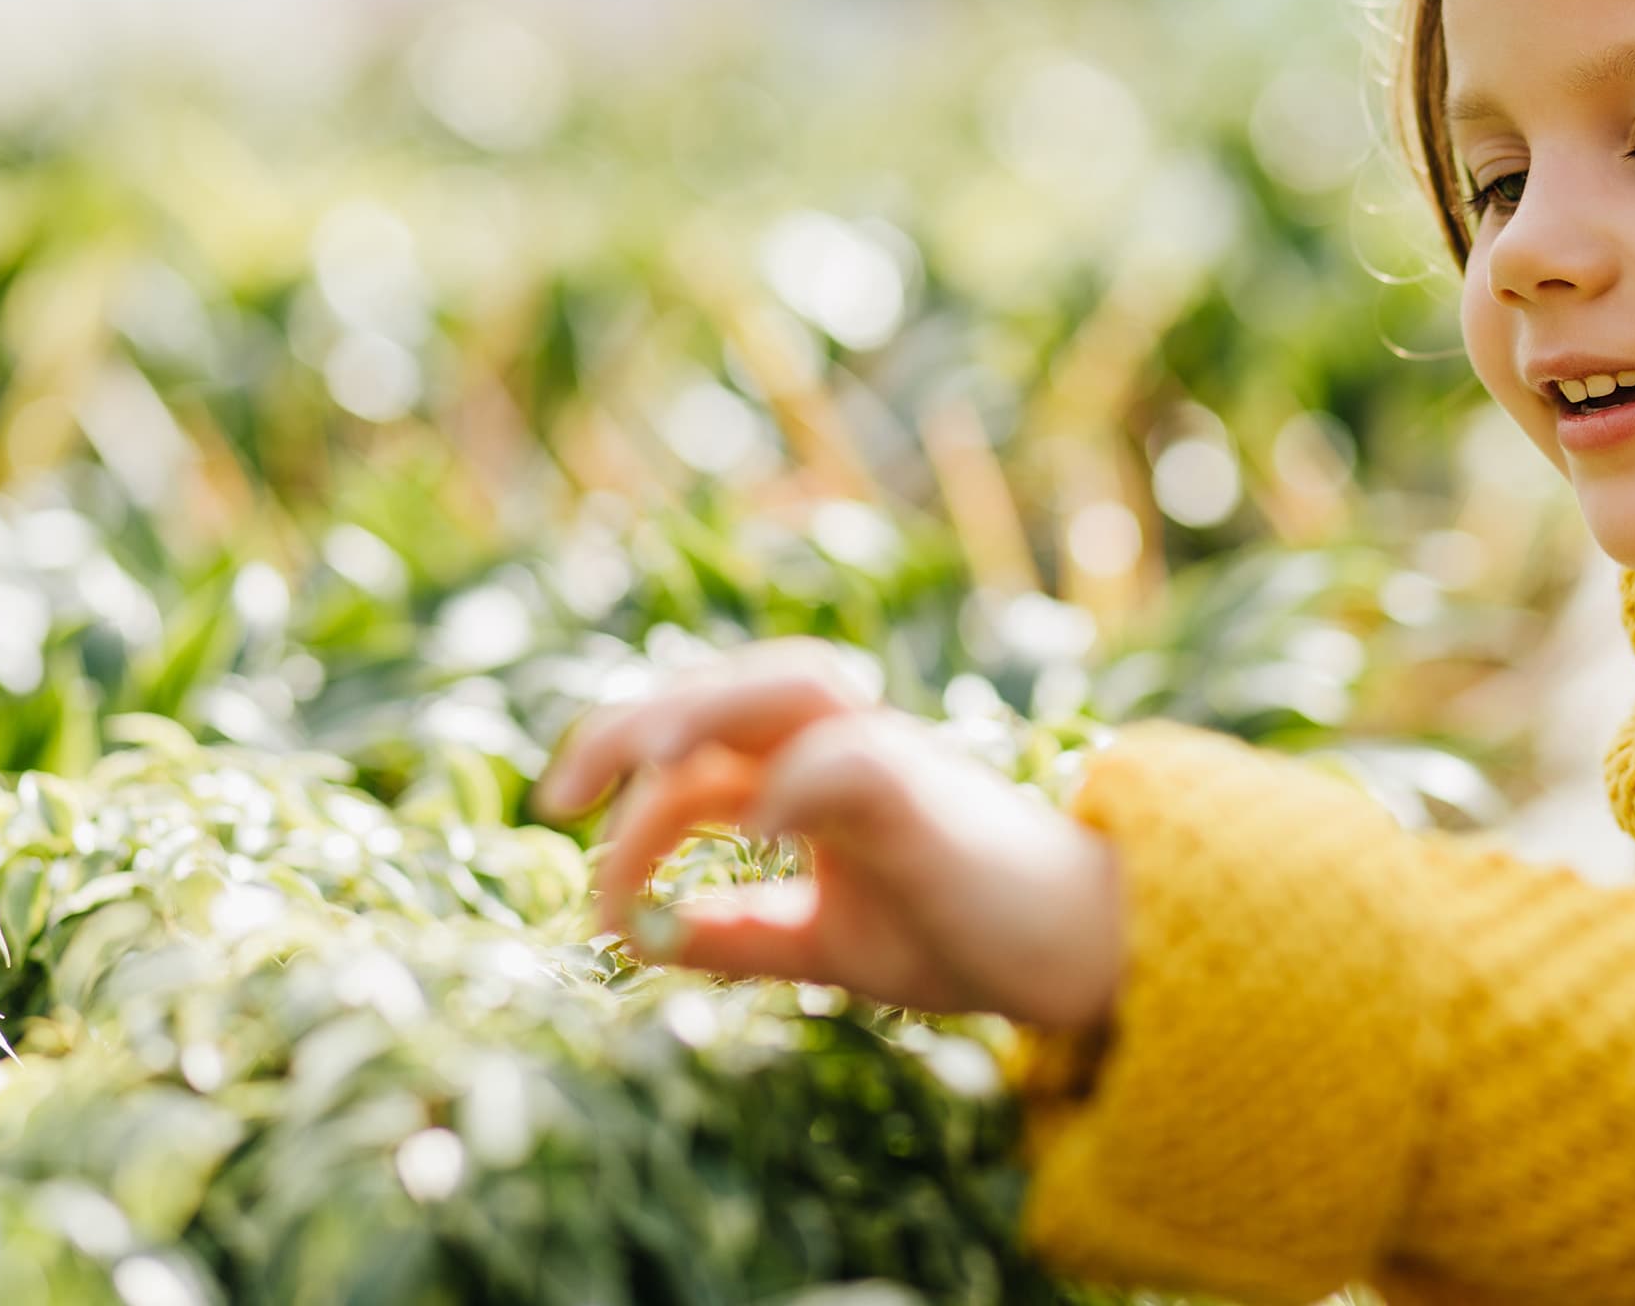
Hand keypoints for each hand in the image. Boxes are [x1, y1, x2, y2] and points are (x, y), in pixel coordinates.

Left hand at [529, 637, 1125, 1030]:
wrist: (1075, 950)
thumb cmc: (959, 932)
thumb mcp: (821, 943)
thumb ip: (738, 933)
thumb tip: (640, 937)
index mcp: (809, 772)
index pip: (695, 759)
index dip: (626, 809)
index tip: (588, 898)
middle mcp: (841, 746)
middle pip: (724, 689)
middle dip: (630, 723)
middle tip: (559, 796)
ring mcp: (886, 757)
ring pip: (787, 684)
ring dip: (705, 710)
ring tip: (642, 766)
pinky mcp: (923, 792)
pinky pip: (851, 759)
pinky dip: (795, 782)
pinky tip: (758, 831)